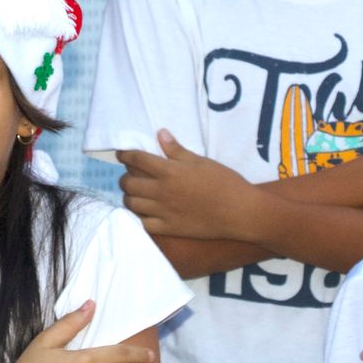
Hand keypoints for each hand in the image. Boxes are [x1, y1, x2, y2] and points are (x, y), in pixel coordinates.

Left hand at [118, 129, 256, 241]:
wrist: (239, 212)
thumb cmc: (223, 182)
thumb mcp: (201, 161)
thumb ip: (177, 150)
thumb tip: (160, 134)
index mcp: (169, 172)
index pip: (137, 160)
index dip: (126, 155)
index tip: (123, 154)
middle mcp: (161, 191)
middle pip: (128, 183)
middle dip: (125, 177)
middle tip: (131, 175)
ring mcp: (163, 212)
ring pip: (131, 204)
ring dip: (130, 196)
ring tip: (136, 193)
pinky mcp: (168, 228)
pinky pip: (143, 224)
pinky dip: (138, 217)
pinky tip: (143, 212)